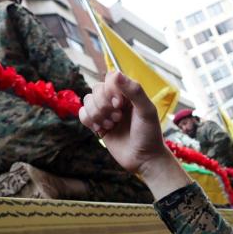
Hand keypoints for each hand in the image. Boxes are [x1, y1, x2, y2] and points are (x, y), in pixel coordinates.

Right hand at [79, 72, 188, 197]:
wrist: (144, 159)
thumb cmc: (149, 134)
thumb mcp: (146, 111)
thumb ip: (134, 91)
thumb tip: (115, 73)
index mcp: (129, 93)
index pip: (110, 78)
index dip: (110, 89)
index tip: (119, 104)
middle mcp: (116, 100)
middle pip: (96, 89)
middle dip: (104, 105)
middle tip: (118, 118)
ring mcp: (106, 113)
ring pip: (87, 101)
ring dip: (97, 114)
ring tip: (111, 125)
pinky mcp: (98, 125)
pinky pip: (83, 114)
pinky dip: (89, 120)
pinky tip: (101, 130)